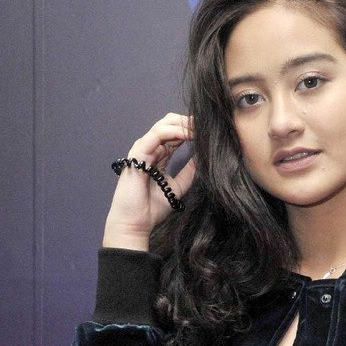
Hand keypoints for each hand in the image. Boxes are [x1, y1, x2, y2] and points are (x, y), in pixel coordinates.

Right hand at [103, 113, 194, 250]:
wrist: (135, 223)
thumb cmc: (152, 208)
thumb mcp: (178, 186)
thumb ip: (189, 171)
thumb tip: (202, 157)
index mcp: (158, 155)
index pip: (175, 133)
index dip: (192, 130)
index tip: (209, 131)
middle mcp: (150, 149)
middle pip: (169, 123)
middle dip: (188, 122)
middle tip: (206, 125)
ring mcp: (142, 150)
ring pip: (163, 125)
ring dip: (184, 125)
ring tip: (199, 128)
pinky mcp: (137, 154)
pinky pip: (156, 135)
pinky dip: (174, 132)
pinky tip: (188, 134)